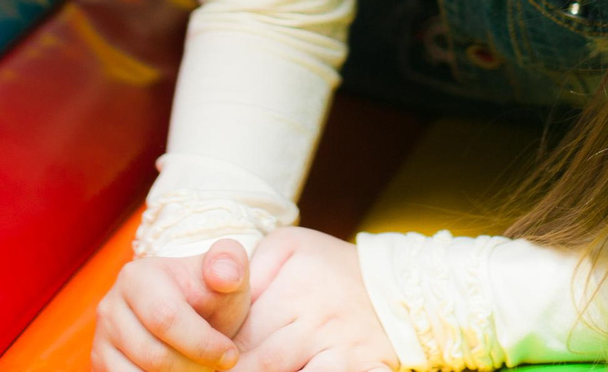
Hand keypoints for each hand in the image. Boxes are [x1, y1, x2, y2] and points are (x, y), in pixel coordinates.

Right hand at [95, 239, 252, 371]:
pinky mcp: (101, 363)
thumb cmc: (210, 296)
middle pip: (154, 355)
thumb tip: (223, 275)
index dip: (203, 344)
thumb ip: (230, 264)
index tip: (229, 355)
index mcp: (137, 277)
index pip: (166, 318)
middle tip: (214, 368)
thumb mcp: (226, 276)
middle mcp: (110, 307)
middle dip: (192, 368)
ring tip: (198, 369)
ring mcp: (102, 338)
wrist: (191, 315)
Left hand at [231, 229, 398, 371]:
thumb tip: (217, 292)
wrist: (397, 281)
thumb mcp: (288, 248)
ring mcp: (345, 349)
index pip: (241, 334)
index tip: (210, 360)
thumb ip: (249, 268)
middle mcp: (318, 321)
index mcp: (293, 291)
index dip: (220, 354)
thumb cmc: (329, 266)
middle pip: (263, 364)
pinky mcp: (370, 368)